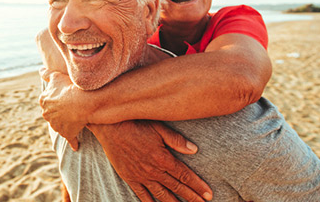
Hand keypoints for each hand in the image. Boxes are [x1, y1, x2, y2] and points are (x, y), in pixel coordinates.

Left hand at [39, 67, 89, 150]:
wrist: (81, 102)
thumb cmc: (69, 87)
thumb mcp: (56, 76)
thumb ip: (46, 74)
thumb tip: (39, 70)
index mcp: (43, 101)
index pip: (47, 100)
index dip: (56, 98)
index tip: (64, 96)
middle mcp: (46, 114)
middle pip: (52, 113)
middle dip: (59, 111)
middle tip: (70, 107)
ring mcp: (56, 125)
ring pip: (60, 125)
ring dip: (66, 124)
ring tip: (76, 119)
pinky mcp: (66, 133)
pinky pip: (71, 139)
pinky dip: (74, 142)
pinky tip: (76, 146)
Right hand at [89, 120, 212, 201]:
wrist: (110, 128)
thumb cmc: (136, 124)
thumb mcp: (158, 127)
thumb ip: (176, 140)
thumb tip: (194, 150)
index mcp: (163, 158)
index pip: (184, 175)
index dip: (197, 185)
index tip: (208, 194)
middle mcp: (153, 170)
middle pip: (176, 187)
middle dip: (191, 197)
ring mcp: (141, 176)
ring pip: (161, 194)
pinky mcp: (130, 178)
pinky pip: (142, 195)